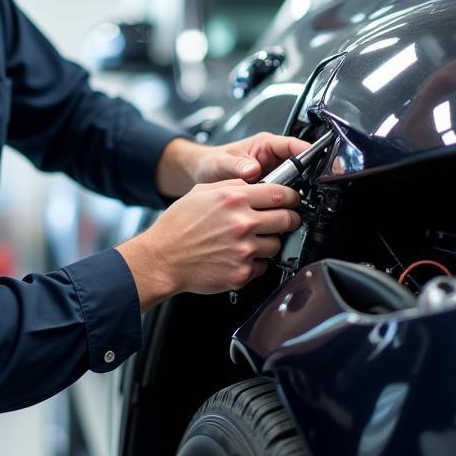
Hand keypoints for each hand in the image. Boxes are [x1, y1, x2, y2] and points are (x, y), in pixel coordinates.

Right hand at [117, 179, 301, 309]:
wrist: (163, 258)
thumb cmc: (178, 226)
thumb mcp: (201, 192)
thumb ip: (232, 185)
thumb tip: (256, 182)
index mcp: (234, 199)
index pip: (280, 194)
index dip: (292, 196)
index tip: (292, 200)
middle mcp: (242, 223)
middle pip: (287, 219)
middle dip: (289, 218)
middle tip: (284, 220)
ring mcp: (244, 250)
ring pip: (277, 244)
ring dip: (270, 242)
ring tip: (251, 240)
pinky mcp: (242, 272)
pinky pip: (263, 266)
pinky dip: (256, 262)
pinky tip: (240, 256)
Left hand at [156, 133, 311, 196]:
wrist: (202, 177)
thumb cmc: (210, 163)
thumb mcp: (220, 162)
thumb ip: (236, 165)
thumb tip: (252, 169)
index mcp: (265, 145)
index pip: (294, 145)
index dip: (307, 153)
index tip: (318, 164)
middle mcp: (273, 159)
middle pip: (300, 167)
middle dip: (304, 180)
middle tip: (302, 194)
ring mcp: (273, 176)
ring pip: (295, 184)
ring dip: (294, 194)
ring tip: (292, 206)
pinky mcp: (270, 192)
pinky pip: (284, 197)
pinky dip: (284, 205)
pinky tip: (281, 213)